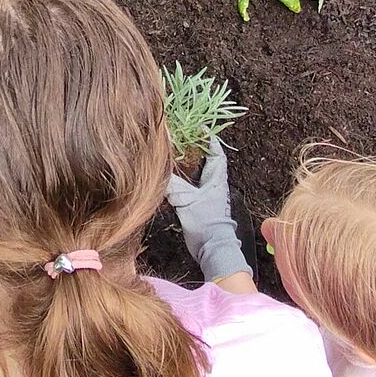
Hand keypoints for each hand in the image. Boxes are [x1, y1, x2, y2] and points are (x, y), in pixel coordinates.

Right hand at [166, 137, 251, 281]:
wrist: (213, 248)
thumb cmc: (206, 222)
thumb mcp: (187, 201)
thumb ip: (173, 186)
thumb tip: (158, 174)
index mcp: (216, 179)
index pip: (216, 153)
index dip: (210, 139)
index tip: (201, 128)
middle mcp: (214, 185)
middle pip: (206, 162)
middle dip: (196, 150)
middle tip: (182, 139)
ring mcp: (208, 196)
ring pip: (197, 175)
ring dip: (188, 165)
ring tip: (174, 155)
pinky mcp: (200, 207)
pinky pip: (191, 188)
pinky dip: (182, 181)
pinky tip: (171, 179)